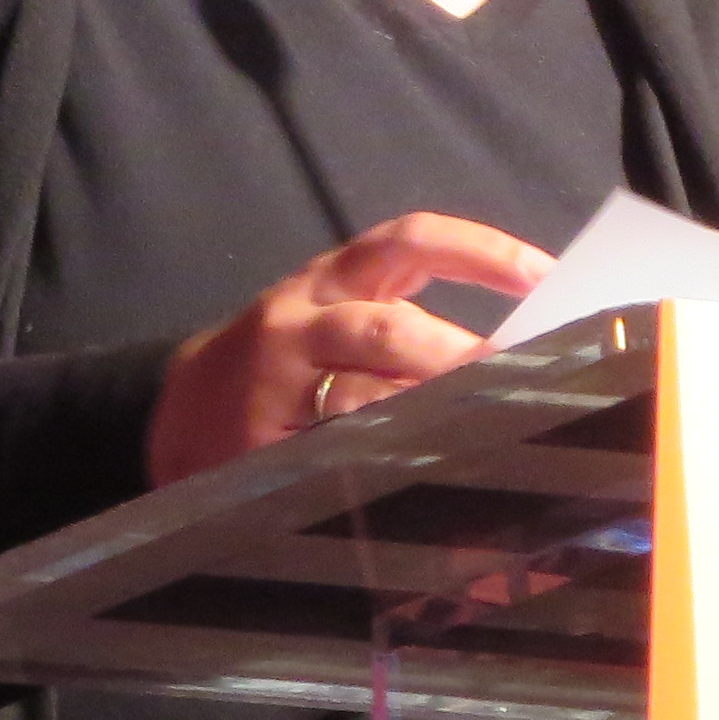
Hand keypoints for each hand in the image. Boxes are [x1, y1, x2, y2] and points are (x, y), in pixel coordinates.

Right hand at [143, 211, 554, 485]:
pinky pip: (333, 450)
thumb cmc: (281, 369)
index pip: (409, 242)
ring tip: (484, 431)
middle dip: (457, 355)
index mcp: (330, 280)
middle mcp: (301, 318)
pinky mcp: (260, 441)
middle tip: (516, 379)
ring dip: (429, 413)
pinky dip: (384, 462)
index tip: (543, 274)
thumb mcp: (332, 325)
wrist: (175, 414)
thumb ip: (403, 327)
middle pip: (388, 327)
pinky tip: (425, 477)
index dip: (479, 251)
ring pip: (361, 393)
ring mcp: (276, 382)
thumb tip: (511, 352)